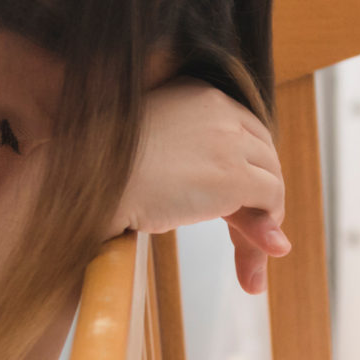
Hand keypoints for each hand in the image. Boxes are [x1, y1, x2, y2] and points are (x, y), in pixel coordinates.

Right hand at [110, 82, 289, 292]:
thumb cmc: (104, 177)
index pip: (242, 132)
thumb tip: (220, 193)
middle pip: (262, 156)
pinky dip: (266, 230)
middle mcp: (219, 109)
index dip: (246, 172)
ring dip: (263, 223)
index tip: (239, 208)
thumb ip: (190, 164)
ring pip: (270, 180)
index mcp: (196, 94)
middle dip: (259, 200)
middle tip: (254, 242)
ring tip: (252, 265)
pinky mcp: (234, 175)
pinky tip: (252, 261)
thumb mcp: (153, 158)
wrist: (89, 187)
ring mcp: (229, 141)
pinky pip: (271, 199)